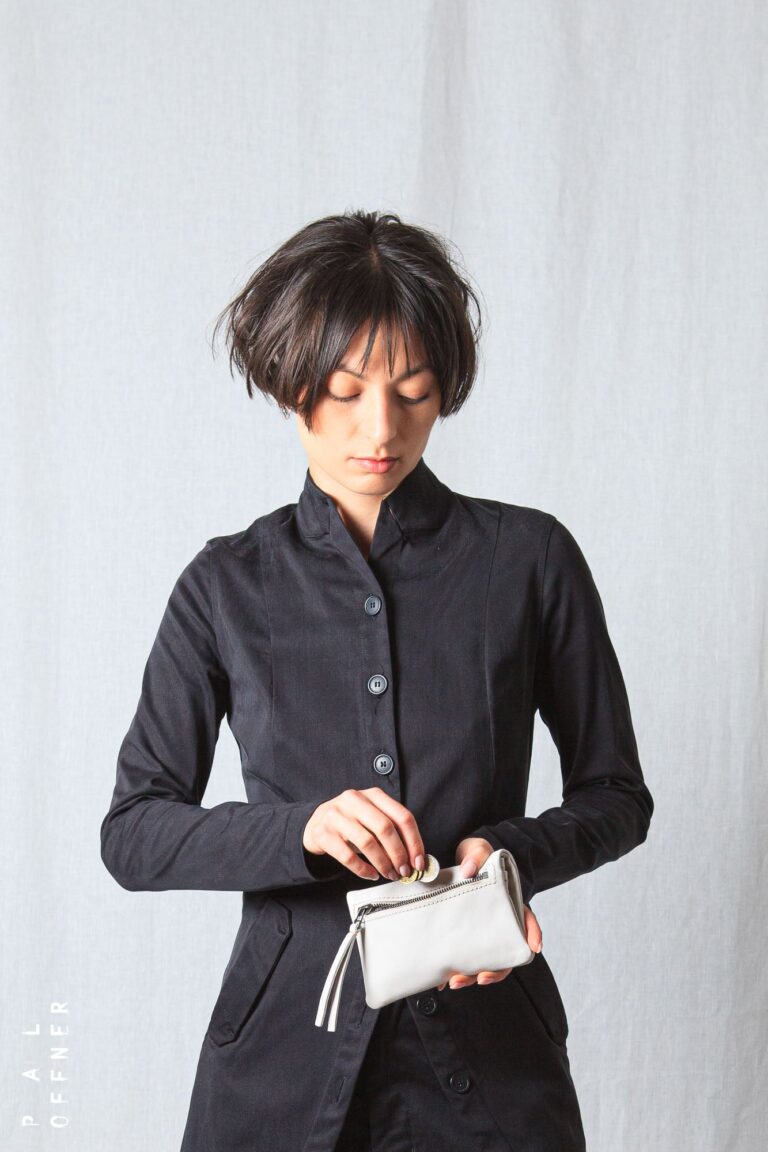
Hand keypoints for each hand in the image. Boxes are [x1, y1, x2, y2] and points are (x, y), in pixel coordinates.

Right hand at [302, 787, 426, 882]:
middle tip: (404, 871)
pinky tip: (371, 874)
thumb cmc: (350, 823)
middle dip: (399, 854)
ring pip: (367, 842)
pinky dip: (363, 869)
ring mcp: (336, 815)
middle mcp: (354, 800)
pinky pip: (347, 856)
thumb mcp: (371, 818)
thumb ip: (392, 831)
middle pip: (385, 828)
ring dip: (383, 863)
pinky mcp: (323, 833)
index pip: (402, 816)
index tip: (419, 861)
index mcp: (373, 795)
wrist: (315, 824)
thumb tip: (414, 857)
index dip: (414, 841)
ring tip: (390, 874)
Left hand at [436, 837, 541, 991]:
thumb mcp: (478, 850)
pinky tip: (441, 979)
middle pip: (504, 953)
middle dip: (494, 971)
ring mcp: (479, 932)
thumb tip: (470, 870)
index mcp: (508, 903)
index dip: (533, 935)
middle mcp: (497, 923)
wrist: (455, 862)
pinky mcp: (461, 937)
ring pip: (482, 962)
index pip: (527, 921)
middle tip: (480, 977)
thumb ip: (477, 856)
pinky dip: (452, 972)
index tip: (534, 948)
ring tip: (454, 982)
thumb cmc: (474, 857)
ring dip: (470, 977)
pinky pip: (461, 959)